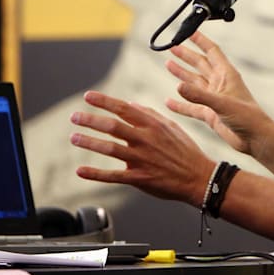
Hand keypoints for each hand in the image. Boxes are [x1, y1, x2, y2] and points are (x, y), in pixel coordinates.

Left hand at [70, 90, 215, 207]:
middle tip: (75, 116)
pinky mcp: (139, 178)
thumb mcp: (172, 127)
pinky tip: (80, 170)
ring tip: (74, 137)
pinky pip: (113, 175)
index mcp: (153, 125)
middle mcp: (146, 139)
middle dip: (91, 120)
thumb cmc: (186, 151)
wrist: (199, 177)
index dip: (104, 101)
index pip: (124, 109)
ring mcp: (142, 159)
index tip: (88, 96)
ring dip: (89, 142)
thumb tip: (130, 104)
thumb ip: (150, 115)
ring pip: (110, 148)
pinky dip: (95, 173)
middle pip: (113, 126)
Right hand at [164, 31, 273, 157]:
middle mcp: (219, 84)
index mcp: (226, 75)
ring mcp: (214, 99)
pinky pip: (191, 107)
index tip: (189, 31)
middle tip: (172, 47)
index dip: (200, 40)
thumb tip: (178, 87)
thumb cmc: (248, 117)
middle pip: (200, 64)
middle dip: (186, 55)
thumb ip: (199, 96)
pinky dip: (180, 104)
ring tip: (169, 64)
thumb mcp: (222, 104)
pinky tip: (169, 101)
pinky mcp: (210, 114)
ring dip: (182, 74)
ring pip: (194, 83)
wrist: (255, 139)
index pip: (211, 52)